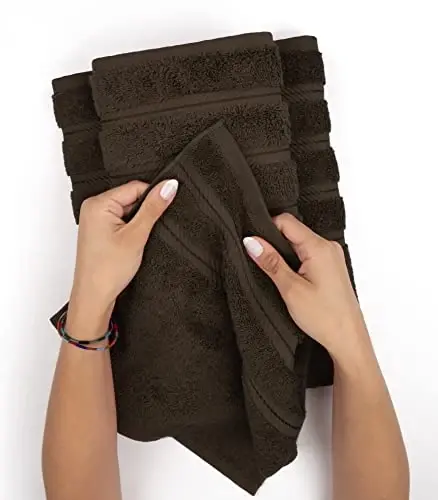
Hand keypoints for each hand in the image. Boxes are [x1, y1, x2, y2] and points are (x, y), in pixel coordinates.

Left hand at [67, 179, 177, 335]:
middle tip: (145, 232)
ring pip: (128, 210)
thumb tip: (169, 186)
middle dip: (144, 212)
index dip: (153, 196)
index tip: (166, 206)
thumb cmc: (107, 270)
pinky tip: (131, 243)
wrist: (94, 296)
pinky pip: (121, 221)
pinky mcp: (100, 230)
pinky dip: (131, 229)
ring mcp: (96, 220)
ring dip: (138, 222)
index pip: (134, 187)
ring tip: (135, 241)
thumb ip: (153, 208)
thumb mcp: (136, 235)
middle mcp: (93, 208)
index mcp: (98, 203)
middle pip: (131, 197)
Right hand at [243, 213, 369, 363]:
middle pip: (292, 230)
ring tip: (276, 273)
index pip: (286, 221)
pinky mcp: (330, 266)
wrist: (348, 339)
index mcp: (319, 247)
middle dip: (274, 242)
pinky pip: (307, 253)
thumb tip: (251, 242)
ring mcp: (331, 256)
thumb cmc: (325, 318)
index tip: (253, 244)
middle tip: (262, 261)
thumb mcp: (291, 289)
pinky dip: (294, 260)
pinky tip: (289, 277)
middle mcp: (328, 247)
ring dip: (284, 253)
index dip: (266, 228)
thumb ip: (270, 262)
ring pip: (299, 242)